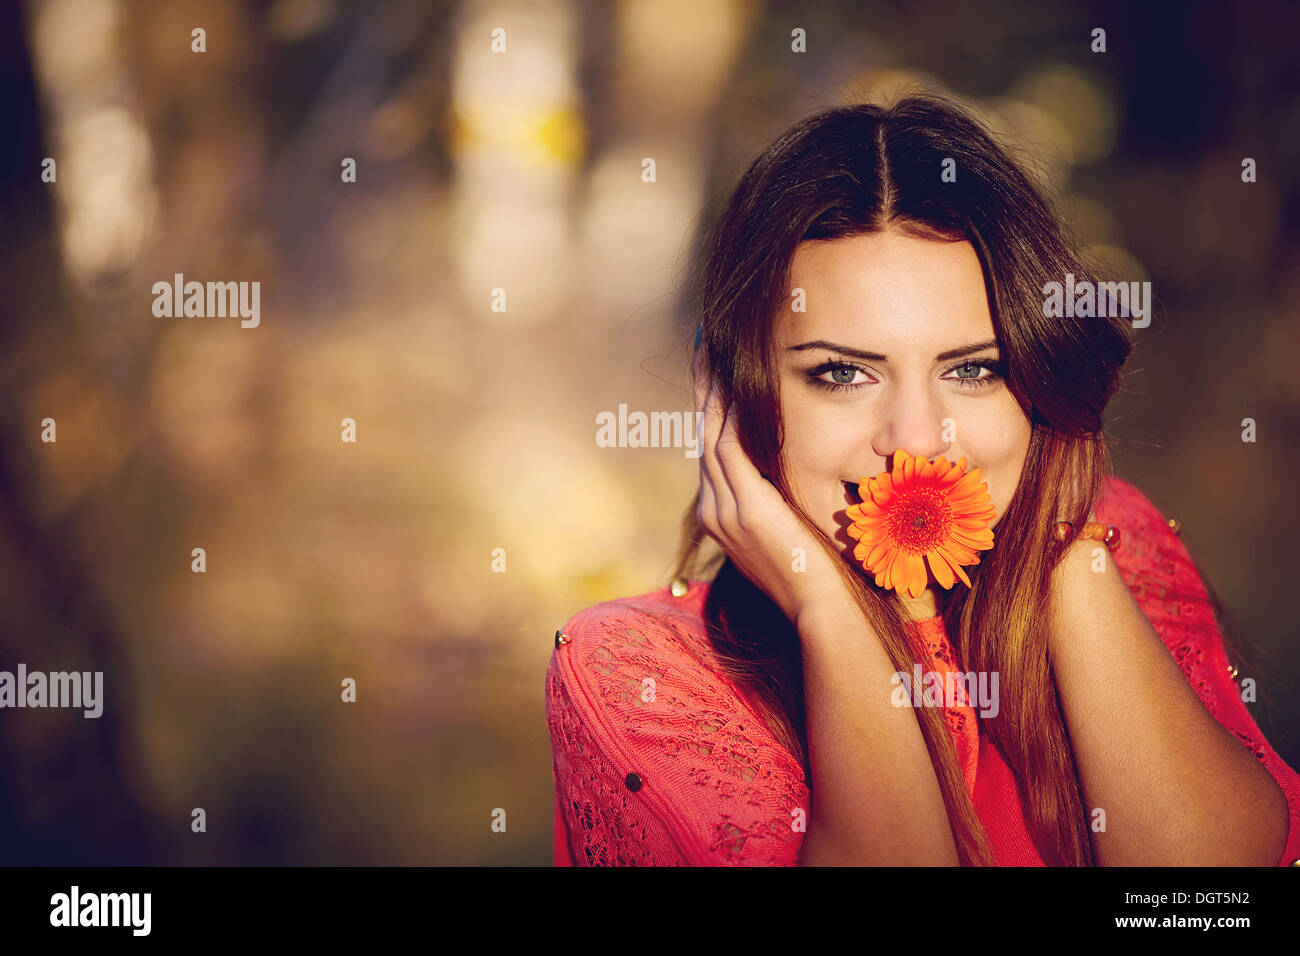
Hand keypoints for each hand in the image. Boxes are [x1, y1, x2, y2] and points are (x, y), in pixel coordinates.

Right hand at [692, 350, 858, 625]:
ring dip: (713, 391)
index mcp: (722, 516)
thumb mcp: (794, 531)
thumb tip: (797, 473)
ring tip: (714, 351)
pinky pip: (729, 449)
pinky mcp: (745, 510)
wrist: (824, 614)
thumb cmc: (822, 577)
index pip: (712, 449)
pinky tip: (734, 385)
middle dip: (705, 388)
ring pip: (711, 436)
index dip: (712, 407)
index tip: (717, 370)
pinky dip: (729, 414)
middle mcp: (714, 511)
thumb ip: (785, 502)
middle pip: (703, 435)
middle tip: (705, 344)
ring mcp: (724, 512)